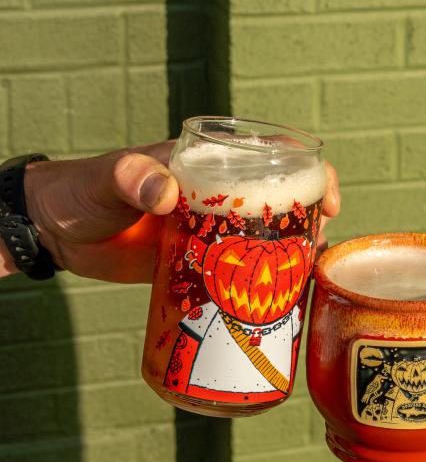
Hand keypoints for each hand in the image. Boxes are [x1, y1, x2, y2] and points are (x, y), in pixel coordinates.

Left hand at [10, 143, 339, 282]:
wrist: (61, 234)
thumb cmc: (82, 192)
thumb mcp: (108, 179)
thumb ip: (130, 176)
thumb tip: (166, 192)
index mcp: (209, 164)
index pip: (273, 157)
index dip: (311, 174)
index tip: (327, 204)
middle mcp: (220, 195)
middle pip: (281, 202)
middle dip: (309, 223)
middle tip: (316, 252)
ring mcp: (214, 231)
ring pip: (266, 238)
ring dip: (290, 256)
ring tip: (304, 281)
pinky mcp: (202, 262)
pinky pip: (241, 270)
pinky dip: (260, 284)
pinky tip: (273, 303)